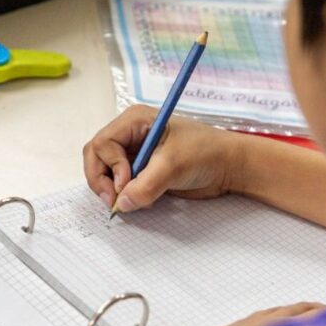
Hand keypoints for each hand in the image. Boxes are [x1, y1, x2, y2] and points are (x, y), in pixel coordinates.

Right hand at [82, 106, 246, 212]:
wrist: (229, 166)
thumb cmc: (206, 152)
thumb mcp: (173, 166)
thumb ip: (145, 185)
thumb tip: (122, 204)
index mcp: (135, 121)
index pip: (102, 143)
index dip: (109, 166)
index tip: (125, 184)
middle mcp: (130, 135)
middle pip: (96, 157)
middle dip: (102, 180)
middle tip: (114, 201)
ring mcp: (135, 153)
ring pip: (105, 173)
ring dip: (113, 190)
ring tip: (131, 201)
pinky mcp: (142, 171)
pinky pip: (120, 184)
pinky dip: (124, 195)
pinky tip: (141, 200)